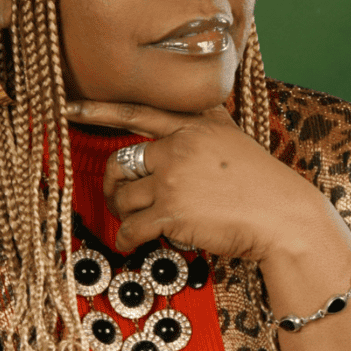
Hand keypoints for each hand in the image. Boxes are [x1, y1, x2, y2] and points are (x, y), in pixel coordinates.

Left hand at [64, 99, 325, 257]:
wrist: (284, 216)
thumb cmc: (265, 184)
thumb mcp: (235, 140)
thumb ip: (201, 132)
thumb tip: (169, 143)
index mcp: (194, 124)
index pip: (135, 111)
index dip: (96, 110)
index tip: (65, 106)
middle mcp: (179, 146)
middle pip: (119, 162)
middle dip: (111, 185)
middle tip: (116, 198)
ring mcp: (174, 179)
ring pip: (122, 197)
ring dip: (123, 214)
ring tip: (137, 223)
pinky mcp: (172, 212)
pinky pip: (131, 227)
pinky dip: (127, 239)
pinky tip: (132, 243)